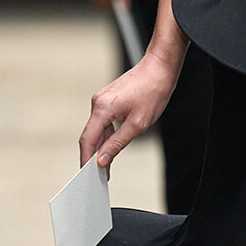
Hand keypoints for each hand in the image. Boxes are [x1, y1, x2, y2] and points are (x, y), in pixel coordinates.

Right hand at [79, 51, 179, 170]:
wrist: (160, 69)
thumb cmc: (153, 92)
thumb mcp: (137, 125)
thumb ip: (117, 144)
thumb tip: (101, 160)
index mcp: (102, 108)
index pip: (87, 140)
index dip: (86, 160)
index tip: (87, 176)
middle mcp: (97, 102)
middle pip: (90, 136)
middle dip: (93, 156)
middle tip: (99, 176)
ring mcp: (101, 100)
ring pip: (97, 129)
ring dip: (101, 146)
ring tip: (107, 166)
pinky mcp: (108, 99)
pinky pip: (103, 122)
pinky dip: (106, 135)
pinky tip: (112, 147)